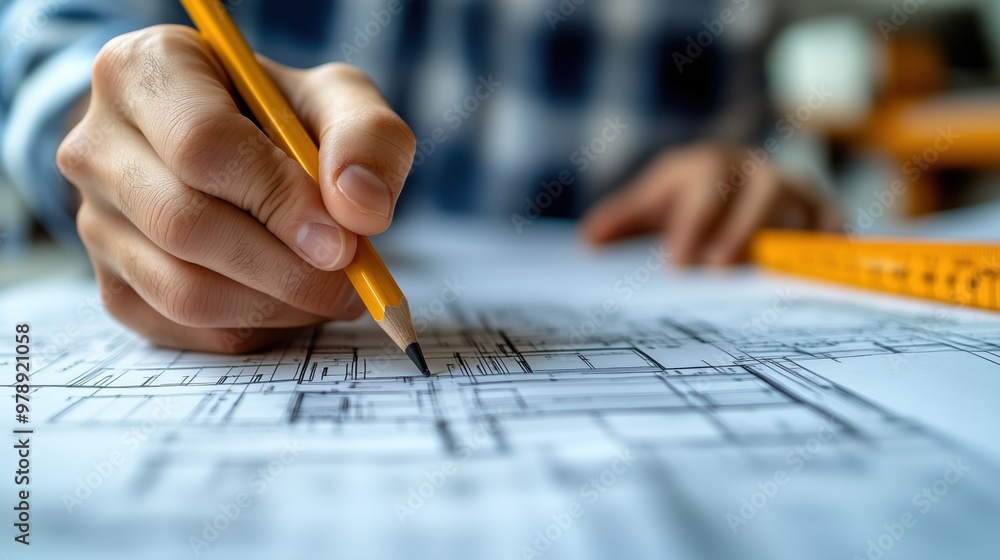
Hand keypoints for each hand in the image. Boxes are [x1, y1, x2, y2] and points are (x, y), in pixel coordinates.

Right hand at [57, 25, 415, 352]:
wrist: (239, 149)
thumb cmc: (283, 117)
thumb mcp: (338, 100)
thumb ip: (366, 138)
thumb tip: (360, 209)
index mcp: (145, 71)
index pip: (202, 146)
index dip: (279, 199)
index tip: (341, 238)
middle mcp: (98, 145)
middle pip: (185, 225)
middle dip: (285, 267)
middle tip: (349, 278)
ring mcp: (94, 221)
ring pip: (182, 290)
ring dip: (276, 305)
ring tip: (332, 292)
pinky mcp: (113, 284)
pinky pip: (183, 328)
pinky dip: (253, 328)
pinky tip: (291, 303)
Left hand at [580, 144, 840, 263]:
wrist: (728, 178)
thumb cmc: (684, 197)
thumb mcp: (651, 203)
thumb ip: (621, 221)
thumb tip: (588, 240)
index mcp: (712, 164)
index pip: (706, 185)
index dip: (694, 221)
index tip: (677, 260)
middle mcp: (757, 171)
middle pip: (760, 192)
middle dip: (742, 229)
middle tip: (719, 268)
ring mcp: (793, 190)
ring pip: (801, 207)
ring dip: (787, 240)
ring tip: (769, 277)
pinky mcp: (820, 211)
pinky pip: (833, 223)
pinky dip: (830, 243)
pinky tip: (821, 272)